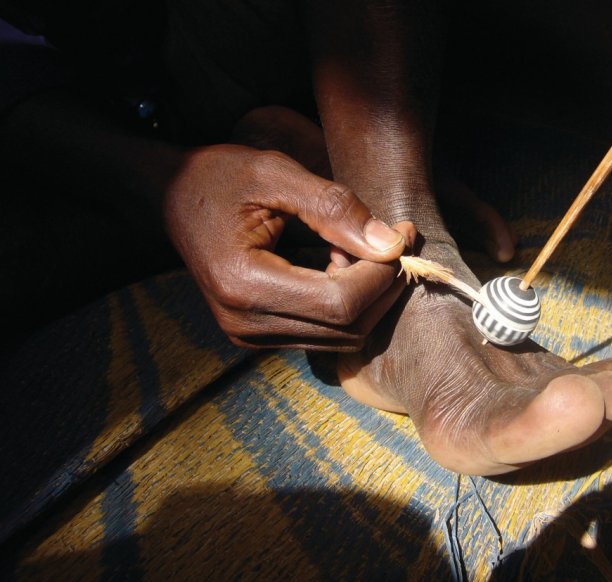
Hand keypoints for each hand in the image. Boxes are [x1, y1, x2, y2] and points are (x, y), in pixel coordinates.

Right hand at [163, 143, 414, 349]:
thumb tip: (390, 244)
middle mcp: (245, 323)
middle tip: (395, 240)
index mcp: (244, 285)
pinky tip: (342, 263)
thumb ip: (334, 207)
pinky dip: (348, 303)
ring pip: (341, 337)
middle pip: (347, 327)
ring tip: (365, 247)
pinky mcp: (258, 334)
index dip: (383, 274)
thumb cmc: (216, 176)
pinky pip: (324, 333)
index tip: (403, 233)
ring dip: (368, 296)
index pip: (340, 303)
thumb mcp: (274, 174)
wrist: (168, 194)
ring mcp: (250, 335)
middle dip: (384, 286)